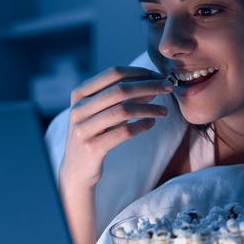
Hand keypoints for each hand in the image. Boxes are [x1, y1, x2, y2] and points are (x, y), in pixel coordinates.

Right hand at [58, 66, 172, 243]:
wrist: (76, 170)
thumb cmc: (94, 135)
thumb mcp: (100, 112)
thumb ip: (120, 97)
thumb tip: (153, 83)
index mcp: (80, 94)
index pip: (113, 73)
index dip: (139, 72)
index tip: (158, 75)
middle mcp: (79, 109)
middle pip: (120, 90)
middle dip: (148, 86)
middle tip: (168, 87)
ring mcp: (84, 129)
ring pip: (123, 111)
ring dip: (149, 108)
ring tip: (164, 111)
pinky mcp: (93, 148)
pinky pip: (124, 132)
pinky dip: (142, 126)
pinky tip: (151, 124)